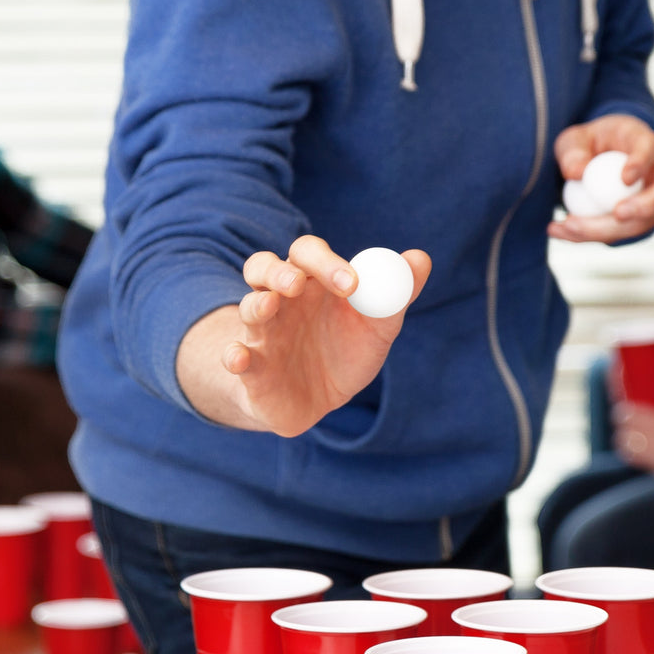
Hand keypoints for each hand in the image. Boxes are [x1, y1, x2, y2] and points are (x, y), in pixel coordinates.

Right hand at [177, 235, 430, 435]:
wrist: (319, 399)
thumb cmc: (347, 350)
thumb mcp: (378, 324)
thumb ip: (398, 294)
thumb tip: (420, 258)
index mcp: (311, 282)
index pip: (308, 255)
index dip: (326, 263)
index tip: (352, 284)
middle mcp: (280, 300)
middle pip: (265, 268)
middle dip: (279, 272)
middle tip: (297, 284)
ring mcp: (261, 333)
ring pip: (249, 308)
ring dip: (256, 306)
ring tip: (269, 306)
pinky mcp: (251, 370)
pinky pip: (234, 358)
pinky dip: (233, 356)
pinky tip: (240, 357)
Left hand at [547, 113, 653, 242]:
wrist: (592, 163)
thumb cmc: (587, 145)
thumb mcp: (572, 140)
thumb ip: (572, 152)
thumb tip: (576, 174)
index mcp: (642, 140)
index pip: (651, 147)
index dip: (642, 163)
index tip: (625, 178)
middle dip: (648, 205)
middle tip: (618, 214)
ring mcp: (652, 200)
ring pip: (644, 220)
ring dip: (606, 229)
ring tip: (568, 225)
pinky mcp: (636, 222)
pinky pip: (619, 234)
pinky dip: (587, 235)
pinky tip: (558, 230)